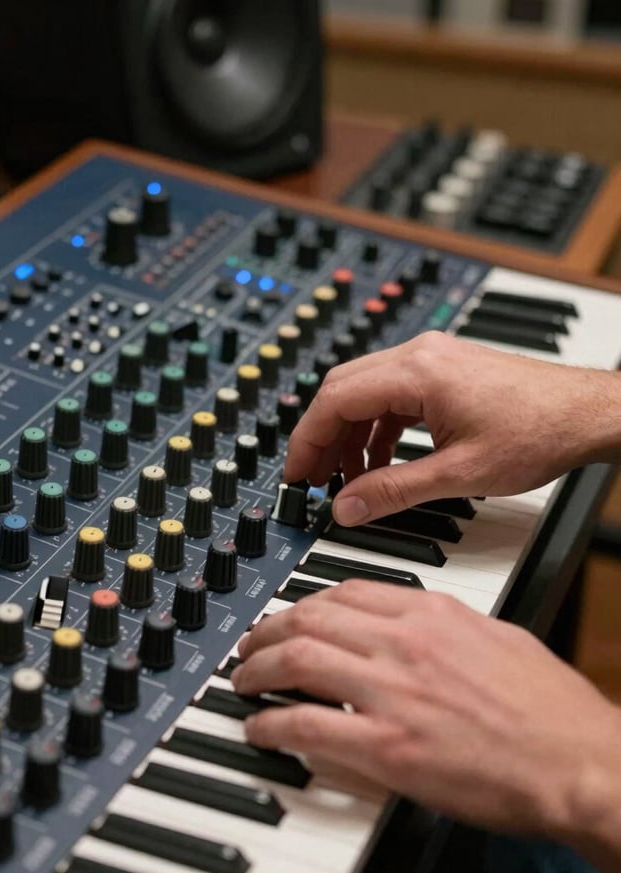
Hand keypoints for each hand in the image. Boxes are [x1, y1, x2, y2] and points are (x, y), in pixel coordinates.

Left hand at [232, 580, 620, 842]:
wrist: (579, 764)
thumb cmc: (551, 710)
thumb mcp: (499, 638)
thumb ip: (445, 628)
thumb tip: (411, 625)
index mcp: (433, 615)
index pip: (346, 591)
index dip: (304, 602)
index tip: (290, 615)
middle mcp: (405, 644)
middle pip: (309, 617)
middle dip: (267, 630)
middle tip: (250, 646)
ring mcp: (392, 694)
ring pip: (296, 660)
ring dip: (256, 670)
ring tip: (242, 682)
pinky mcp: (385, 748)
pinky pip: (304, 724)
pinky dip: (270, 723)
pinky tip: (260, 729)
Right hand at [284, 332, 616, 525]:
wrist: (587, 413)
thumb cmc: (539, 432)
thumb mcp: (459, 475)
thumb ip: (394, 492)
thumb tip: (346, 507)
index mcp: (417, 372)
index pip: (335, 400)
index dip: (307, 441)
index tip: (297, 474)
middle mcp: (420, 355)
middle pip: (342, 389)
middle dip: (322, 437)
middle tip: (313, 478)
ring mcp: (433, 359)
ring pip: (365, 391)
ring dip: (350, 434)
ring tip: (348, 478)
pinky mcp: (444, 370)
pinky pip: (391, 395)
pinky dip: (376, 428)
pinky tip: (382, 461)